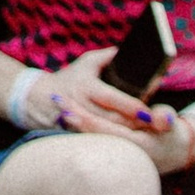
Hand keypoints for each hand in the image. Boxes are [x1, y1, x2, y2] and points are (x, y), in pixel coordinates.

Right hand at [53, 50, 174, 141]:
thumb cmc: (71, 78)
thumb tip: (131, 54)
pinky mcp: (79, 135)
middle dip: (134, 123)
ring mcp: (78, 123)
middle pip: (112, 119)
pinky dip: (116, 141)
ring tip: (146, 133)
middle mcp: (81, 105)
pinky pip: (101, 140)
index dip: (130, 105)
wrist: (40, 99)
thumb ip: (109, 57)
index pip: (110, 97)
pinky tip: (129, 141)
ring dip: (127, 134)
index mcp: (85, 86)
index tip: (147, 111)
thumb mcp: (87, 62)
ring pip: (108, 133)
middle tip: (154, 125)